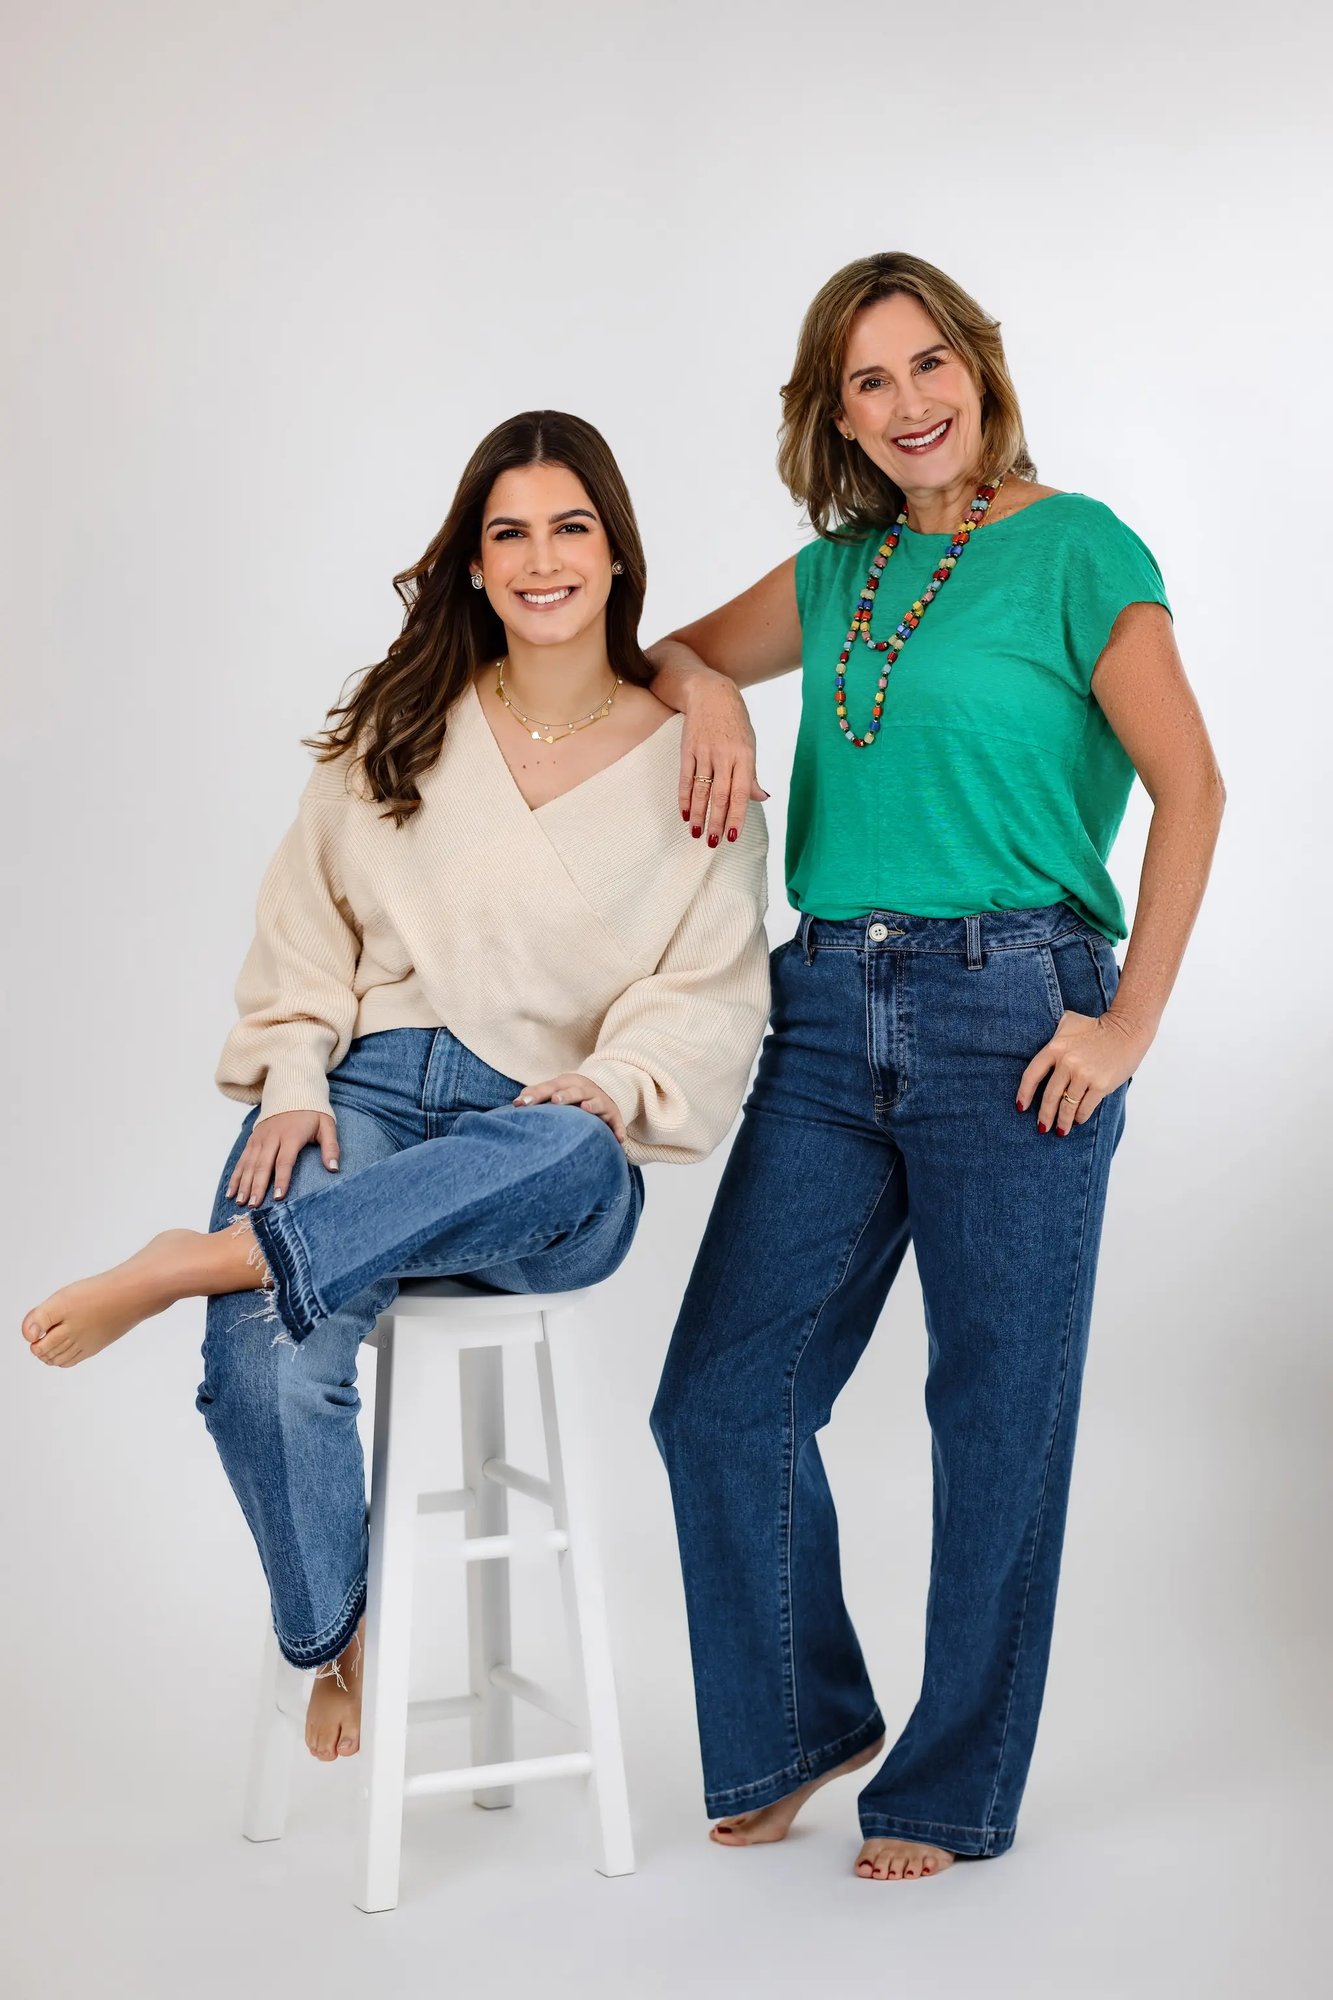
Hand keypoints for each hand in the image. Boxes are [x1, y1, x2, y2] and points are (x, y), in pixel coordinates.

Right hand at [227, 1109, 339, 1205]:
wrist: (292, 1091)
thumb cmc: (312, 1112)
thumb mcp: (327, 1126)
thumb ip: (331, 1147)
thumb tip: (333, 1168)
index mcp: (291, 1135)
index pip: (284, 1161)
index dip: (281, 1179)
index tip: (278, 1197)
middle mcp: (272, 1137)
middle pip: (262, 1165)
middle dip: (257, 1186)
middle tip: (253, 1206)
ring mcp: (260, 1138)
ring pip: (249, 1164)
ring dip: (243, 1184)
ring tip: (240, 1202)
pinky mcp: (252, 1139)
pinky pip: (242, 1159)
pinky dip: (236, 1175)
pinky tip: (231, 1191)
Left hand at [514, 1074, 626, 1145]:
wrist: (605, 1090)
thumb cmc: (571, 1094)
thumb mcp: (556, 1089)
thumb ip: (537, 1094)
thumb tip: (515, 1103)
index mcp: (568, 1083)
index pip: (550, 1087)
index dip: (536, 1094)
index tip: (521, 1103)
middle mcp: (585, 1090)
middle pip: (575, 1091)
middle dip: (566, 1095)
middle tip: (555, 1100)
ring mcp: (601, 1102)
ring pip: (597, 1103)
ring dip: (592, 1105)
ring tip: (586, 1109)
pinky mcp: (614, 1116)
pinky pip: (617, 1123)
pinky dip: (618, 1130)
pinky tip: (618, 1139)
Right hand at [678, 675, 767, 847]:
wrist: (711, 693)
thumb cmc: (735, 722)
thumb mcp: (750, 745)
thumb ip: (751, 774)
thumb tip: (761, 798)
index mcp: (744, 756)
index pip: (741, 793)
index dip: (736, 816)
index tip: (732, 836)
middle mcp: (724, 755)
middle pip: (719, 795)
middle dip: (716, 821)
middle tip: (712, 843)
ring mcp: (704, 752)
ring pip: (701, 790)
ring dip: (699, 814)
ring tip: (697, 833)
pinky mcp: (687, 749)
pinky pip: (685, 778)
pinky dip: (685, 797)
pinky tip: (685, 814)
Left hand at [1016, 1010, 1152, 1134]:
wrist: (1126, 1029)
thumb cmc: (1095, 1027)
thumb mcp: (1068, 1022)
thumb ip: (1052, 1033)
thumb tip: (1037, 1036)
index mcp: (1055, 1048)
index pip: (1032, 1075)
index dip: (1024, 1094)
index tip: (1021, 1107)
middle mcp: (1067, 1062)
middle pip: (1050, 1096)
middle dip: (1044, 1116)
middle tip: (1042, 1128)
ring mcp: (1084, 1075)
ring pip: (1067, 1105)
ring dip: (1063, 1121)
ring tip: (1060, 1131)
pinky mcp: (1101, 1084)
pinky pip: (1085, 1106)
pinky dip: (1080, 1116)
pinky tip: (1077, 1120)